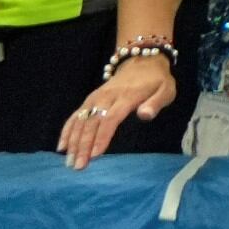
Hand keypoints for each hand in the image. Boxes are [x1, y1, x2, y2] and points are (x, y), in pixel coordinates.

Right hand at [60, 51, 176, 166]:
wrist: (142, 61)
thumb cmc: (156, 81)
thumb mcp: (166, 90)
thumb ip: (156, 103)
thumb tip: (145, 115)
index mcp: (126, 96)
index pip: (111, 118)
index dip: (102, 137)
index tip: (95, 154)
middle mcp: (106, 97)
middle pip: (92, 123)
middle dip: (84, 145)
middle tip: (79, 166)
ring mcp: (95, 98)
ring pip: (80, 121)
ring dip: (73, 142)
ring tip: (70, 162)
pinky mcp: (89, 100)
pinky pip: (75, 116)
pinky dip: (67, 131)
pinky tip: (62, 147)